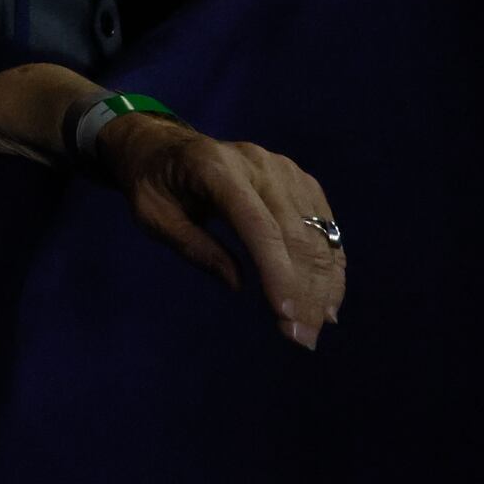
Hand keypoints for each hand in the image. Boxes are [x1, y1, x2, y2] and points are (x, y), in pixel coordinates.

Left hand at [93, 112, 349, 349]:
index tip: (287, 316)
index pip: (258, 225)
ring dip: (323, 284)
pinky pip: (325, 225)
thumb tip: (237, 285)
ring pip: (317, 233)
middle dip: (304, 290)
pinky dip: (331, 264)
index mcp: (215, 167)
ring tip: (318, 326)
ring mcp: (284, 169)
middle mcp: (258, 164)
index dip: (277, 271)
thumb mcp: (153, 216)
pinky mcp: (300, 179)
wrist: (162, 145)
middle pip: (295, 233)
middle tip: (303, 338)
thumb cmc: (152, 183)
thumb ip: (194, 247)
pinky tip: (328, 299)